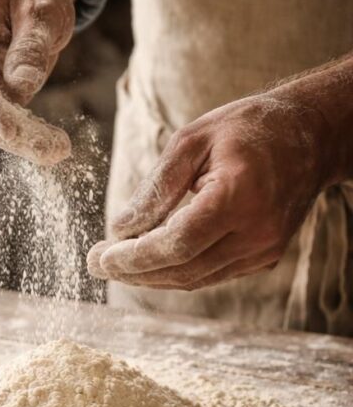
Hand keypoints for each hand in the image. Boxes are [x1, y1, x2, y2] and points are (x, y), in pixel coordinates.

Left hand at [87, 94, 333, 290]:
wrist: (311, 134)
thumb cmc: (247, 128)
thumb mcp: (192, 141)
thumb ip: (156, 187)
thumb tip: (119, 227)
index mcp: (239, 196)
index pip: (177, 244)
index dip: (134, 258)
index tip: (99, 258)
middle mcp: (257, 231)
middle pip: (183, 269)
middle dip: (133, 272)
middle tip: (95, 263)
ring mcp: (265, 249)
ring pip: (195, 278)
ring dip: (150, 276)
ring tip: (114, 263)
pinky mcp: (265, 257)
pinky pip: (211, 273)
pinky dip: (175, 270)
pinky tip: (148, 260)